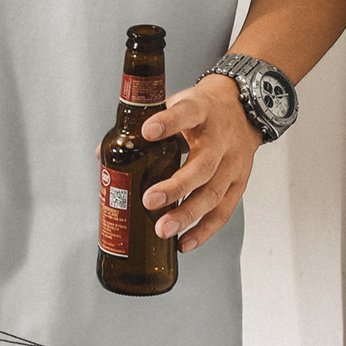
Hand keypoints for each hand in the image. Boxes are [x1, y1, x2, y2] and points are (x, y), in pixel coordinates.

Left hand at [140, 74, 262, 253]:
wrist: (243, 109)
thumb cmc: (204, 109)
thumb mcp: (178, 103)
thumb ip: (143, 127)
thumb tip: (102, 154)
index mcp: (202, 111)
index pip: (186, 114)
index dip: (167, 123)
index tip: (146, 132)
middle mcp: (220, 138)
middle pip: (201, 166)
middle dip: (175, 187)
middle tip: (148, 200)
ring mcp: (233, 163)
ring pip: (212, 193)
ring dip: (187, 215)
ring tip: (163, 229)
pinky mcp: (239, 183)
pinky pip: (223, 212)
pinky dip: (204, 230)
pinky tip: (184, 242)